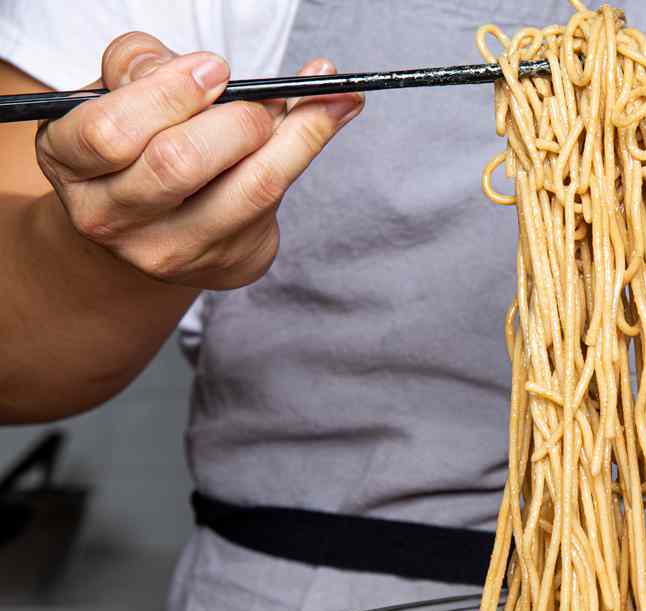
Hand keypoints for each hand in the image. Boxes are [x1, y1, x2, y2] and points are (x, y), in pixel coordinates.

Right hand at [35, 31, 363, 290]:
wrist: (147, 221)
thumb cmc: (133, 137)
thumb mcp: (115, 90)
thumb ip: (139, 66)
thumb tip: (204, 71)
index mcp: (71, 166)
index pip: (111, 134)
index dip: (168, 95)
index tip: (214, 69)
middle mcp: (112, 220)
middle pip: (179, 164)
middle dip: (232, 117)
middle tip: (260, 94)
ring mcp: (170, 253)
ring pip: (247, 190)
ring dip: (294, 133)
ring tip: (325, 94)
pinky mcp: (225, 265)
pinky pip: (275, 205)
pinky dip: (310, 149)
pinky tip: (331, 113)